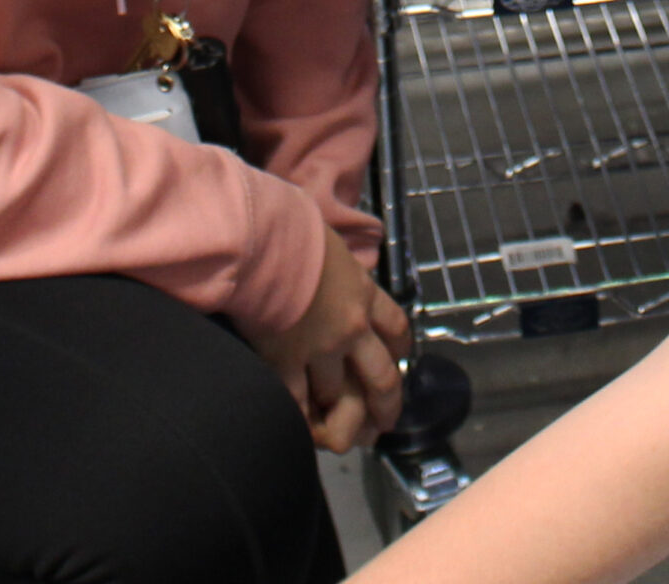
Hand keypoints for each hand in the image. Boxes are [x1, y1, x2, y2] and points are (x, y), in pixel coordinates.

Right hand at [259, 225, 408, 452]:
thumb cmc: (296, 230)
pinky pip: (298, 404)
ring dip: (340, 417)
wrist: (268, 242)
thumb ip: (338, 269)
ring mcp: (320, 350)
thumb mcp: (332, 246)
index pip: (395, 326)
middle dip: (386, 404)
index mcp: (363, 293)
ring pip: (339, 397)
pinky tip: (304, 432)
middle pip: (380, 376)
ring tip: (341, 438)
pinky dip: (302, 422)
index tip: (400, 361)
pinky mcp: (286, 364)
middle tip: (385, 423)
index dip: (400, 349)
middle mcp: (351, 327)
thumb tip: (329, 268)